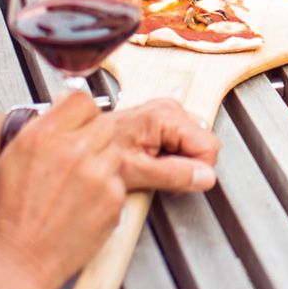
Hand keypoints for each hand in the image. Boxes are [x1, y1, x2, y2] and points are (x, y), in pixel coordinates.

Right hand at [0, 92, 126, 288]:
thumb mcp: (14, 158)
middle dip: (94, 140)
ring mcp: (97, 175)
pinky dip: (106, 192)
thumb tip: (64, 104)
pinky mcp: (113, 199)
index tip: (80, 124)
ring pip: (114, 153)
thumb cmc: (11, 214)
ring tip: (78, 188)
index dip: (82, 113)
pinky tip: (83, 206)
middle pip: (103, 124)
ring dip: (102, 165)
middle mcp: (73, 151)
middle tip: (78, 162)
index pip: (81, 100)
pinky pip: (117, 183)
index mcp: (43, 136)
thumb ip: (42, 128)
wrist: (19, 260)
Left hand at [104, 98, 219, 193]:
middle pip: (202, 142)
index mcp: (164, 116)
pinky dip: (171, 154)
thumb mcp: (136, 171)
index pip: (208, 145)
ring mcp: (164, 112)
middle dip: (187, 163)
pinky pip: (181, 140)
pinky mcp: (159, 120)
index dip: (197, 168)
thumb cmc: (96, 155)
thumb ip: (173, 174)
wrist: (79, 148)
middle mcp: (167, 109)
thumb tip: (205, 176)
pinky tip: (151, 159)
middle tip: (160, 173)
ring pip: (193, 142)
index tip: (178, 180)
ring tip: (153, 166)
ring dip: (178, 159)